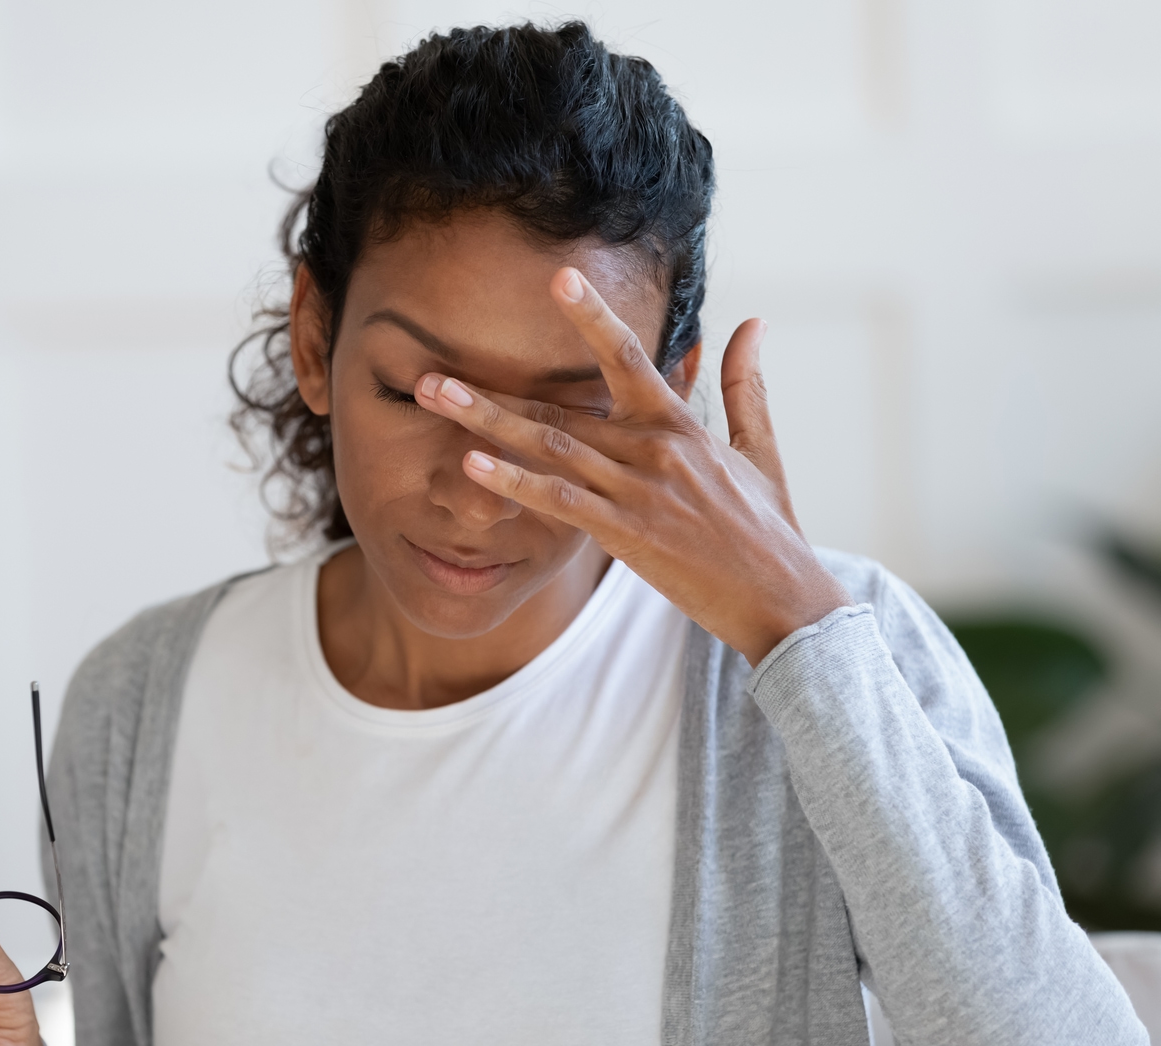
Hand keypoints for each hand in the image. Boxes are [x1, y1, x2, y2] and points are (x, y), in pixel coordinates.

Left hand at [413, 266, 851, 665]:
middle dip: (491, 389)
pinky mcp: (628, 534)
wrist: (783, 599)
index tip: (559, 279)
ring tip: (433, 400)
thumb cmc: (768, 528)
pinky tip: (472, 466)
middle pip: (560, 407)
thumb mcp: (759, 449)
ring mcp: (637, 491)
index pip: (627, 357)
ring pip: (549, 447)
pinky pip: (560, 503)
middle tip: (430, 371)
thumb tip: (751, 322)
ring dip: (485, 423)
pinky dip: (515, 483)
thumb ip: (742, 384)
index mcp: (679, 424)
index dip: (592, 316)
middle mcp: (652, 449)